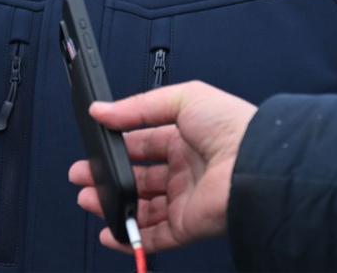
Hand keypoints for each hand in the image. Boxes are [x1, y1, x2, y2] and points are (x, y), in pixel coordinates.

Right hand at [67, 81, 256, 253]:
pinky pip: (154, 237)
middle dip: (108, 177)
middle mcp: (186, 170)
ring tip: (87, 199)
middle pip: (138, 178)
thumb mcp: (182, 99)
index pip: (144, 143)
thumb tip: (102, 111)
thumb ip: (138, 106)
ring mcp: (186, 199)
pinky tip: (110, 231)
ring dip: (113, 205)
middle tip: (82, 176)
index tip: (95, 146)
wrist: (254, 164)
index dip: (118, 145)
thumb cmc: (230, 127)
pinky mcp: (187, 226)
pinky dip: (130, 238)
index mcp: (186, 139)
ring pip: (141, 208)